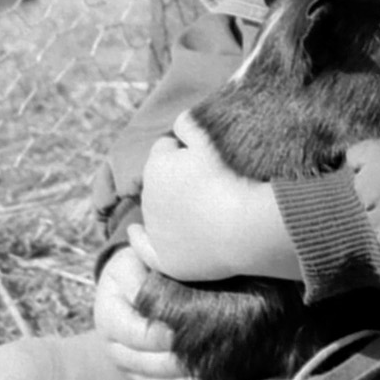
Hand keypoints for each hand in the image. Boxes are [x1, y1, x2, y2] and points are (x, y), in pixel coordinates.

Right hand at [93, 239, 198, 379]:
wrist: (132, 282)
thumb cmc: (139, 267)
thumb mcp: (135, 262)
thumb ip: (144, 279)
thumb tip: (156, 298)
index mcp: (108, 316)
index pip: (137, 334)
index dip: (163, 336)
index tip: (189, 331)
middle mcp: (114, 347)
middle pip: (146, 363)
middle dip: (178, 361)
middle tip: (210, 354)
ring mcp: (128, 366)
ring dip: (184, 379)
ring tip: (213, 370)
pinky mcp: (143, 378)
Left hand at [137, 126, 300, 283]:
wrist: (244, 227)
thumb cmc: (229, 179)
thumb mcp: (208, 141)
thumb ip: (188, 124)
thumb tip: (178, 121)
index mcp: (156, 166)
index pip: (164, 148)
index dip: (182, 150)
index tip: (202, 157)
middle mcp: (148, 198)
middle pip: (158, 181)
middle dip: (174, 179)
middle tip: (206, 184)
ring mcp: (156, 230)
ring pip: (155, 211)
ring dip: (168, 207)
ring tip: (199, 209)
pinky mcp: (165, 258)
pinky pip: (144, 247)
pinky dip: (138, 239)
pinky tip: (135, 231)